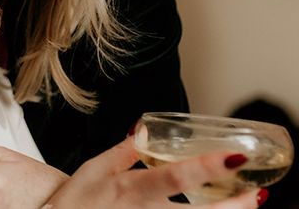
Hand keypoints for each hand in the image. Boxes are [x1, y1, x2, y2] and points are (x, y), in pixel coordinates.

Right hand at [47, 137, 265, 208]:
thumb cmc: (74, 201)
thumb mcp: (95, 168)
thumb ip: (124, 151)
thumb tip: (144, 128)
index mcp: (131, 189)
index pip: (175, 176)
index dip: (207, 166)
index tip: (233, 157)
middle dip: (232, 206)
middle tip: (255, 194)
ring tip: (245, 206)